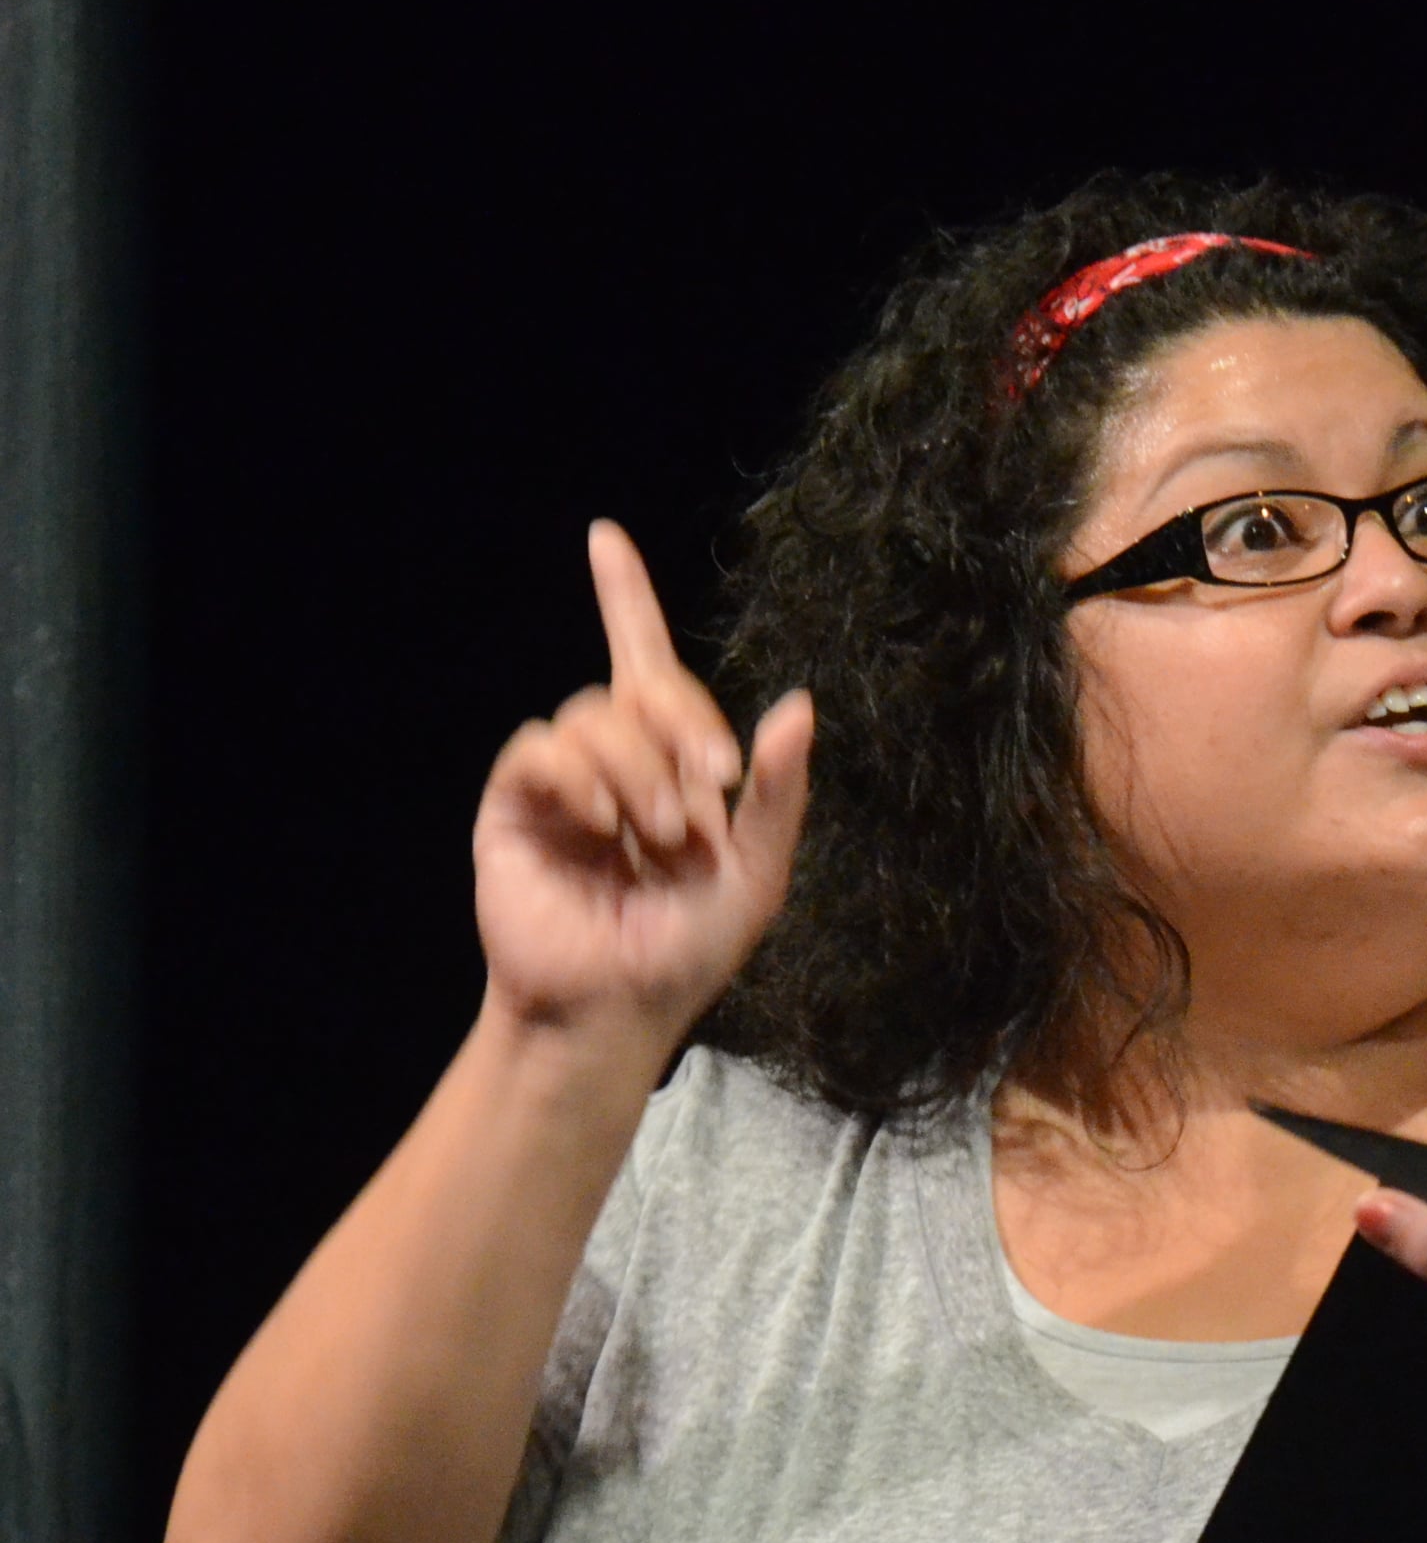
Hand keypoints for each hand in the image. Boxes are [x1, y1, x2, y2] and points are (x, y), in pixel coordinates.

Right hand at [473, 521, 812, 1056]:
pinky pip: (542, 750)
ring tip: (659, 835)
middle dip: (685, 724)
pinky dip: (582, 776)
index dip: (624, 597)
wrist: (617, 1006)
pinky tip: (604, 821)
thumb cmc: (689, 947)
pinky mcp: (515, 807)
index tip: (602, 536)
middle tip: (710, 786)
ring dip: (639, 768)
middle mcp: (614, 762)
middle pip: (640, 685)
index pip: (646, 663)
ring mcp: (562, 783)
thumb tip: (796, 707)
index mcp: (673, 765)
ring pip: (595, 715)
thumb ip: (777, 792)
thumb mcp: (757, 872)